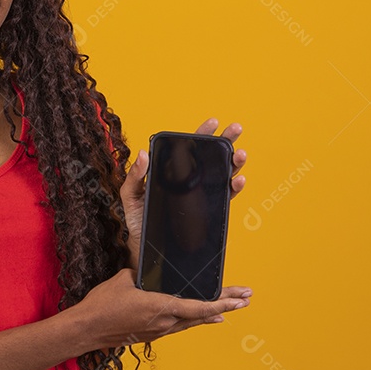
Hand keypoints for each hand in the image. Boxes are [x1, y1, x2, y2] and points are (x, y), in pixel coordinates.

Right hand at [74, 269, 252, 350]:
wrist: (87, 329)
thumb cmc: (103, 303)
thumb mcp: (124, 279)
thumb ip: (143, 273)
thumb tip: (151, 270)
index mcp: (161, 307)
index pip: (199, 306)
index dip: (222, 302)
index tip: (240, 299)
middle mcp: (165, 322)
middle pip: (202, 314)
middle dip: (226, 305)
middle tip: (246, 299)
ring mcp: (159, 330)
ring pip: (192, 321)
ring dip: (212, 313)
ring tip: (230, 309)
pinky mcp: (152, 333)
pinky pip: (180, 325)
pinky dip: (195, 319)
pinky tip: (203, 318)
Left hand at [119, 119, 246, 271]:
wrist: (145, 246)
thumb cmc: (137, 219)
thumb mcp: (130, 195)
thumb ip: (135, 176)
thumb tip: (143, 153)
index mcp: (171, 171)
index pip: (189, 148)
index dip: (202, 134)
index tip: (214, 123)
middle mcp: (189, 180)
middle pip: (211, 156)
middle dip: (226, 141)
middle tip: (236, 130)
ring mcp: (200, 194)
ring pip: (221, 173)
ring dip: (233, 163)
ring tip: (240, 155)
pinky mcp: (207, 210)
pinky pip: (223, 197)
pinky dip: (233, 188)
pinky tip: (237, 181)